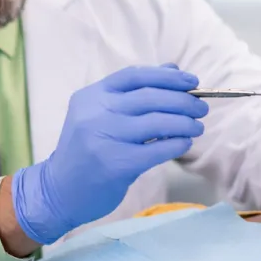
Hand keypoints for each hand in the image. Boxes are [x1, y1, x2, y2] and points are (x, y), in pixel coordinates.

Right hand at [11, 65, 206, 244]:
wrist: (59, 191)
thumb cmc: (85, 150)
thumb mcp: (99, 115)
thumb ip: (133, 93)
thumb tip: (173, 70)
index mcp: (91, 96)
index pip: (135, 76)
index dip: (167, 76)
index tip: (192, 82)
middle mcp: (96, 113)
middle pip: (150, 97)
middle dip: (183, 101)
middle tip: (200, 109)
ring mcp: (105, 139)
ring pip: (157, 122)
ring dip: (184, 123)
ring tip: (197, 127)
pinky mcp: (116, 165)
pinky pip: (157, 150)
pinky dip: (176, 144)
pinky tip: (185, 143)